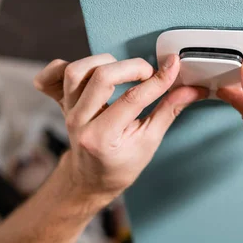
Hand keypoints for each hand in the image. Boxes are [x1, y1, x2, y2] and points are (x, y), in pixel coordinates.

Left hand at [34, 54, 206, 204]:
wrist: (90, 179)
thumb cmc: (119, 165)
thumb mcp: (149, 142)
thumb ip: (168, 111)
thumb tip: (191, 90)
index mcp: (102, 138)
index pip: (133, 98)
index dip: (158, 79)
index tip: (174, 66)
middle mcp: (79, 122)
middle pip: (101, 77)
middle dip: (131, 67)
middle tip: (149, 72)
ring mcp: (67, 111)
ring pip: (76, 71)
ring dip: (103, 63)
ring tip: (122, 70)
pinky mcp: (61, 103)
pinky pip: (50, 77)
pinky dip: (63, 66)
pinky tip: (89, 69)